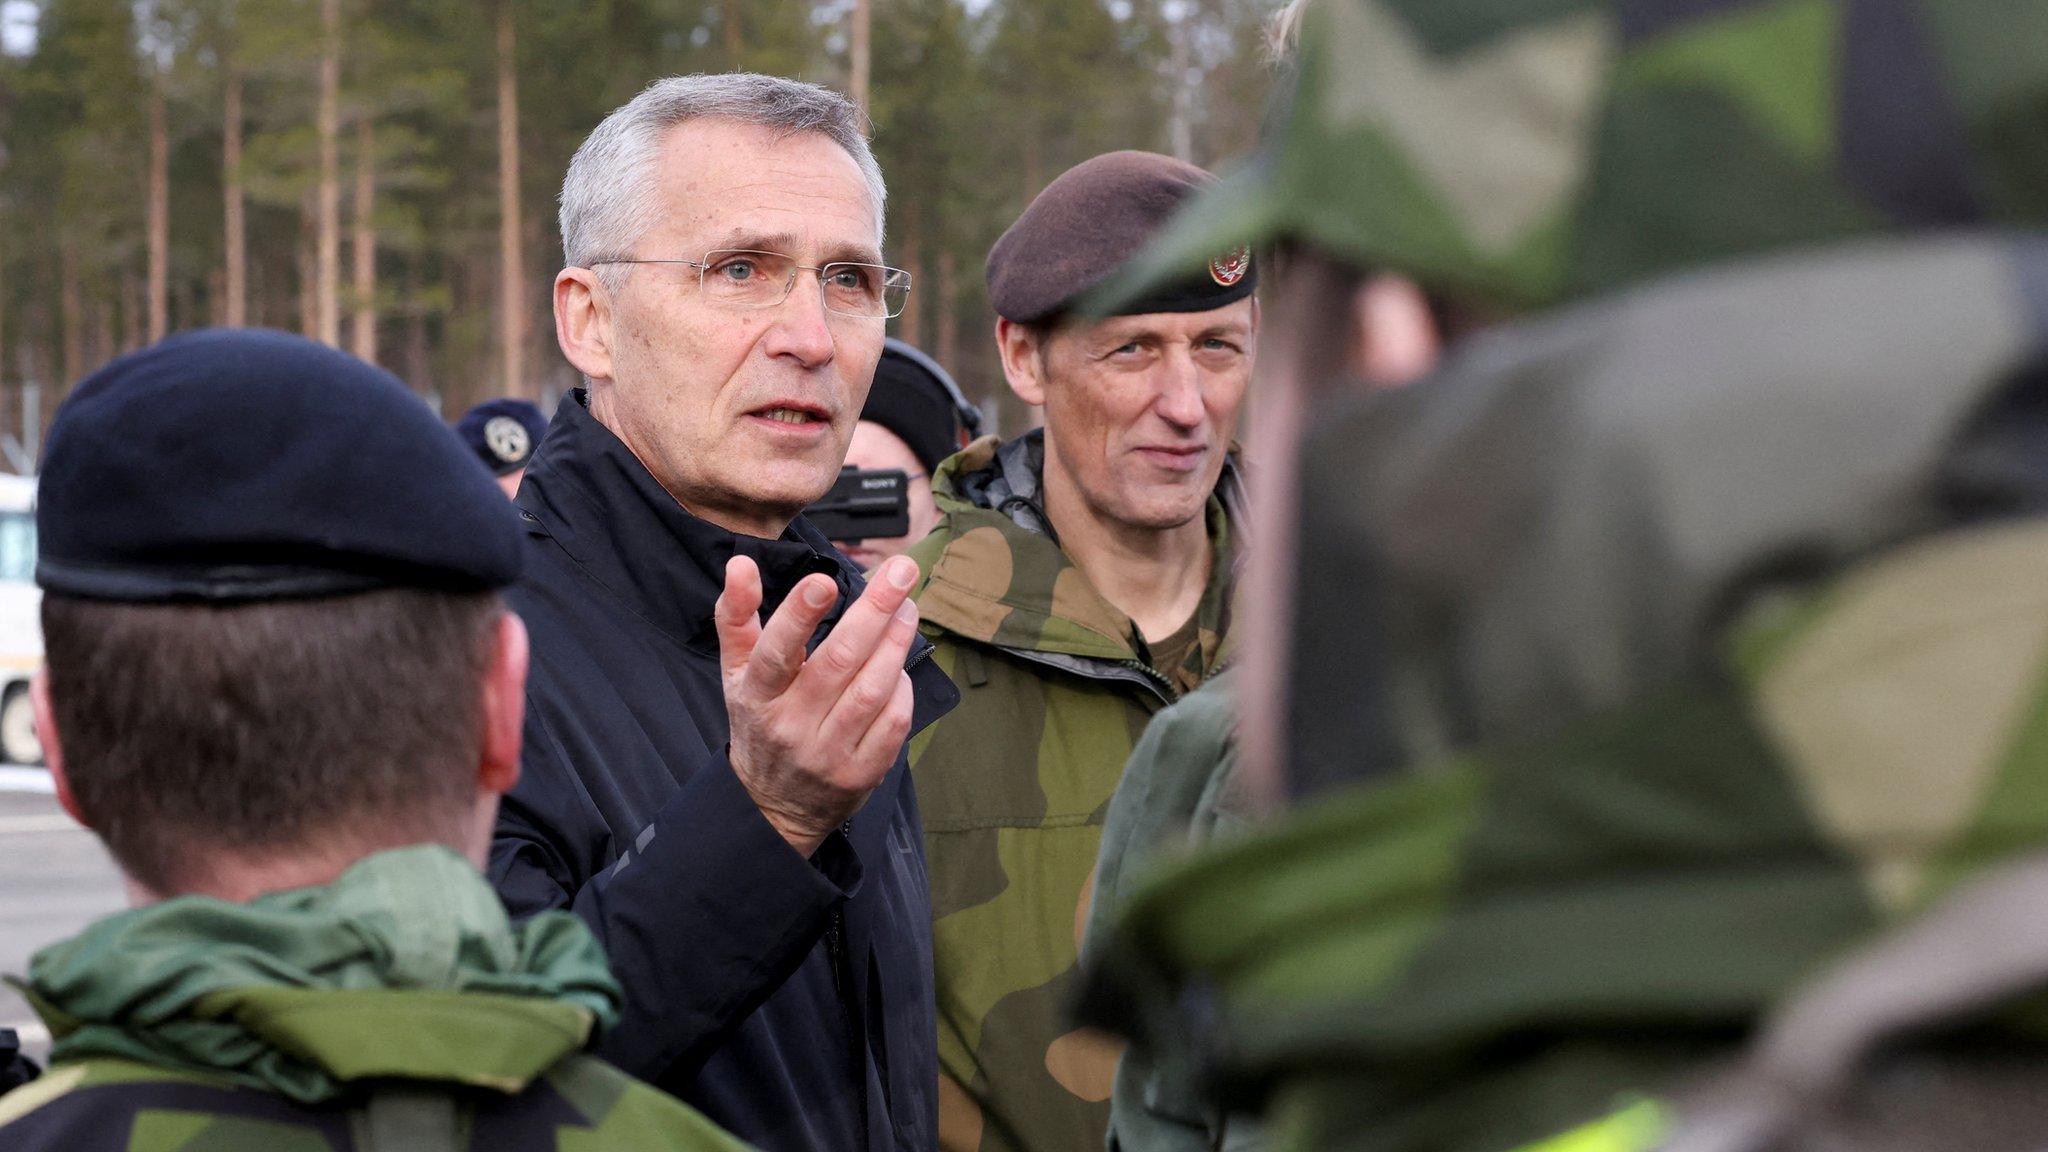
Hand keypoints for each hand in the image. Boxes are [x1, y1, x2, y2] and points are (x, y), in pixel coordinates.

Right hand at [715, 552, 921, 856]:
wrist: (773, 806)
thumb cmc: (760, 721)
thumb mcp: (735, 673)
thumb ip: (736, 616)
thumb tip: (740, 562)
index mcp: (756, 696)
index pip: (775, 653)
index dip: (798, 616)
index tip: (825, 580)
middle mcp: (791, 726)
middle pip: (838, 663)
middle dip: (874, 611)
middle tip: (901, 572)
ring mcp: (828, 754)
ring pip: (871, 690)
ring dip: (896, 642)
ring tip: (908, 607)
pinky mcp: (861, 773)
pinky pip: (893, 722)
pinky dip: (902, 687)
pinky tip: (900, 664)